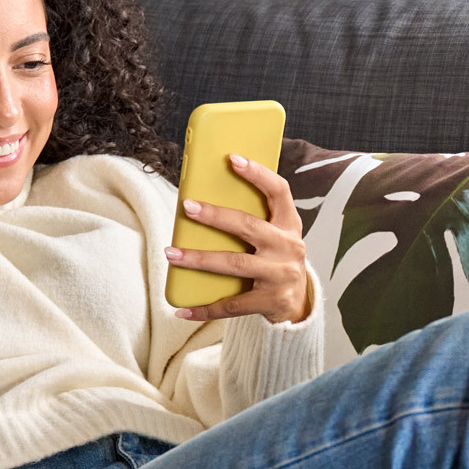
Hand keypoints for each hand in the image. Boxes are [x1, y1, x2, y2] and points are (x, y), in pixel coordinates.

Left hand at [167, 155, 311, 323]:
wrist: (297, 304)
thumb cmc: (276, 262)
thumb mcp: (275, 237)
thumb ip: (253, 220)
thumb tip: (205, 201)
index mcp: (290, 225)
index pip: (279, 192)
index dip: (258, 174)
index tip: (233, 159)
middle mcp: (289, 248)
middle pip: (249, 227)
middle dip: (215, 216)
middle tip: (187, 206)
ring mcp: (280, 275)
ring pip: (235, 264)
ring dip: (199, 259)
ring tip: (171, 254)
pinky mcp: (270, 301)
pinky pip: (232, 305)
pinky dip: (205, 308)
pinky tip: (182, 309)